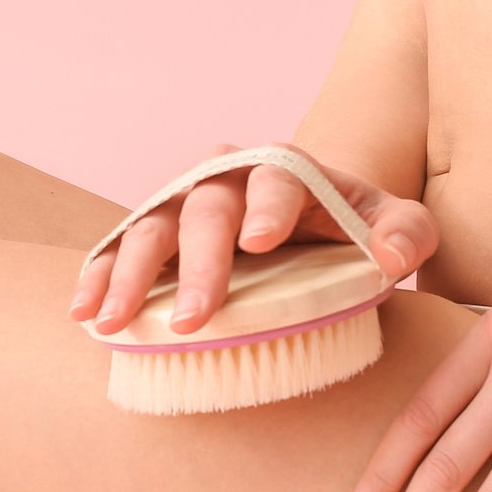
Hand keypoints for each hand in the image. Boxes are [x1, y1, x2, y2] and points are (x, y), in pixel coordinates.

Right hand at [68, 142, 438, 334]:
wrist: (309, 222)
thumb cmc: (354, 227)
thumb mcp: (395, 225)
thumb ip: (407, 234)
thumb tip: (391, 258)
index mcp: (286, 170)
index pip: (275, 181)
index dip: (267, 208)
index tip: (261, 243)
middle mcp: (226, 178)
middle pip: (205, 211)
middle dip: (197, 264)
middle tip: (195, 320)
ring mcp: (183, 203)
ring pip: (149, 227)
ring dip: (129, 274)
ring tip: (111, 321)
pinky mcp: (155, 233)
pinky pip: (119, 249)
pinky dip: (99, 276)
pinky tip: (84, 312)